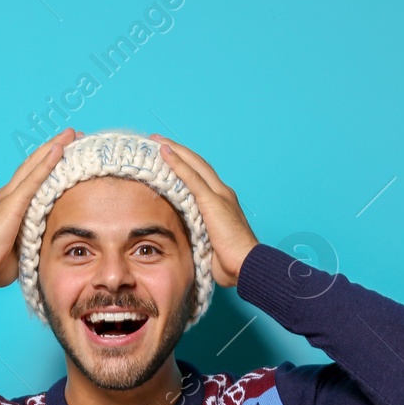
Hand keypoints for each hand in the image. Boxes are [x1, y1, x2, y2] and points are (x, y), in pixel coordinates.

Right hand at [0, 128, 78, 287]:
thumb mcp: (21, 246)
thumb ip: (32, 237)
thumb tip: (46, 242)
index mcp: (11, 204)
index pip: (33, 176)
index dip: (49, 161)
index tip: (68, 151)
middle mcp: (9, 194)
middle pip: (34, 164)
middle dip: (54, 147)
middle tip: (74, 134)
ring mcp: (9, 197)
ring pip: (35, 165)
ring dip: (54, 147)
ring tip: (72, 134)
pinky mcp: (12, 204)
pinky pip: (34, 179)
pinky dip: (47, 163)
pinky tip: (59, 150)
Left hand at [150, 134, 257, 287]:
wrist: (246, 265)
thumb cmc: (231, 261)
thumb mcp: (211, 243)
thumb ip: (200, 234)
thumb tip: (186, 239)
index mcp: (222, 202)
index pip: (201, 176)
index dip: (185, 164)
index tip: (168, 155)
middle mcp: (222, 193)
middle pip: (197, 164)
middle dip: (177, 150)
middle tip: (158, 140)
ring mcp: (219, 195)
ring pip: (193, 164)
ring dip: (175, 150)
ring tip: (157, 140)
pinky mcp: (212, 201)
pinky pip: (191, 176)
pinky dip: (177, 162)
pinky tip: (165, 152)